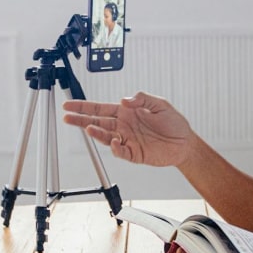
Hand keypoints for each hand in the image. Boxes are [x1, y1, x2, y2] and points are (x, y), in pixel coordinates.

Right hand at [62, 92, 193, 165]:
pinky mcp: (134, 154)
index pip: (101, 108)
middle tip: (67, 117)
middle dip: (81, 119)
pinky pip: (121, 152)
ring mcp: (128, 140)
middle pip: (97, 122)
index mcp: (127, 112)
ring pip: (106, 137)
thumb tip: (124, 100)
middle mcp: (124, 126)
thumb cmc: (174, 123)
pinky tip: (114, 143)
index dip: (85, 107)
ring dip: (96, 133)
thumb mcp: (160, 104)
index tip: (70, 104)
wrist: (185, 143)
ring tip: (87, 129)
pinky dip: (116, 148)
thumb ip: (142, 98)